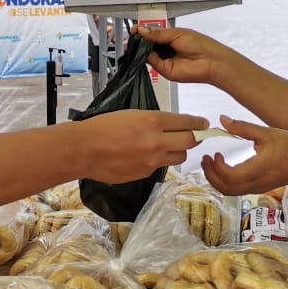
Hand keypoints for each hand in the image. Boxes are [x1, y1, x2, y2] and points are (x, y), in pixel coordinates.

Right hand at [76, 110, 206, 183]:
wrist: (84, 150)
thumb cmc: (103, 127)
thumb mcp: (131, 114)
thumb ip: (154, 120)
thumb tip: (172, 125)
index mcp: (152, 121)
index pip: (186, 122)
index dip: (198, 123)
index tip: (204, 123)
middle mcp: (156, 141)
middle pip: (190, 141)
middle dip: (195, 137)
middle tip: (195, 135)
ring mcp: (152, 160)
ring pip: (179, 156)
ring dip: (179, 150)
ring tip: (171, 146)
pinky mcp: (145, 174)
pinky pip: (161, 166)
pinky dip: (159, 160)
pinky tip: (146, 155)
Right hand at [133, 25, 230, 84]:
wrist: (210, 61)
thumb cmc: (200, 45)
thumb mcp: (176, 34)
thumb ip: (157, 33)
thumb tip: (142, 30)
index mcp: (169, 37)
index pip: (151, 34)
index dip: (142, 32)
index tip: (134, 30)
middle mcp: (166, 49)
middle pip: (146, 45)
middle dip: (139, 40)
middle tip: (133, 36)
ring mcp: (164, 60)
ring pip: (146, 54)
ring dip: (141, 49)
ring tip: (138, 42)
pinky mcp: (164, 70)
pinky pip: (151, 63)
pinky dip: (147, 58)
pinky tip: (146, 52)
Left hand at [200, 117, 287, 195]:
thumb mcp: (267, 133)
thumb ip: (243, 127)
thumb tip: (222, 119)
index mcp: (257, 169)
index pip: (229, 177)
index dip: (216, 167)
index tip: (214, 153)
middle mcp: (255, 183)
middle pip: (224, 188)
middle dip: (210, 175)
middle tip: (205, 158)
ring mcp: (257, 188)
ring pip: (229, 192)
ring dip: (216, 179)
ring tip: (212, 162)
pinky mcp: (259, 188)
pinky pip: (236, 190)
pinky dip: (225, 181)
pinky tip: (225, 166)